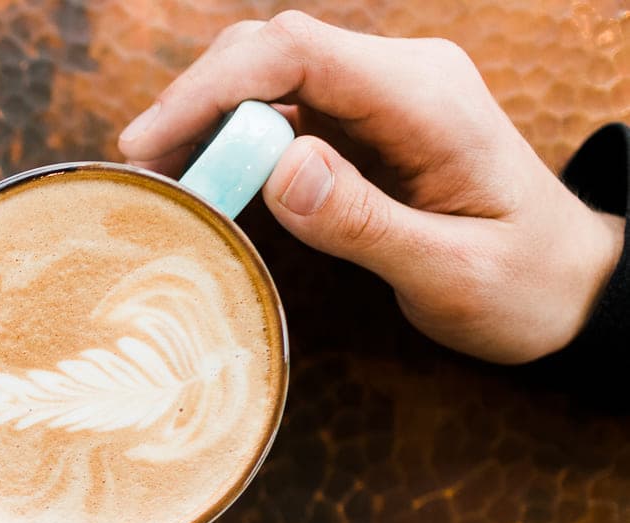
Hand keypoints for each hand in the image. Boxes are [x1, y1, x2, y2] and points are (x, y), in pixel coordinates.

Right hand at [117, 11, 624, 363]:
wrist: (568, 285)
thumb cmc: (520, 286)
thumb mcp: (449, 273)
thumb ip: (364, 223)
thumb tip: (281, 169)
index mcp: (425, 99)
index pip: (296, 55)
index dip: (211, 90)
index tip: (150, 148)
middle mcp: (399, 78)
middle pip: (270, 51)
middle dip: (194, 102)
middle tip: (140, 173)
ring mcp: (380, 97)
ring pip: (267, 76)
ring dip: (205, 120)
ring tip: (161, 182)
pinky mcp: (363, 123)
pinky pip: (282, 111)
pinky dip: (230, 140)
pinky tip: (204, 181)